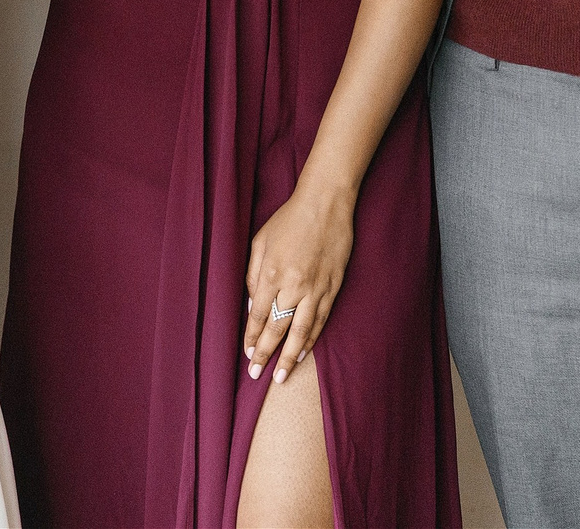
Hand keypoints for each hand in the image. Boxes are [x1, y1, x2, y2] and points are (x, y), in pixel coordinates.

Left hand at [244, 177, 354, 385]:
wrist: (325, 204)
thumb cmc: (288, 220)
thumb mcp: (259, 241)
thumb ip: (252, 273)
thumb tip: (252, 303)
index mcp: (272, 272)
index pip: (258, 314)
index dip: (251, 336)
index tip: (246, 353)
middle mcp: (293, 285)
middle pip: (277, 328)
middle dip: (265, 354)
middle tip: (256, 374)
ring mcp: (316, 289)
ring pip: (301, 331)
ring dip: (289, 357)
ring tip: (281, 376)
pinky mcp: (333, 288)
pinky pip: (321, 321)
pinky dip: (311, 340)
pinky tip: (303, 353)